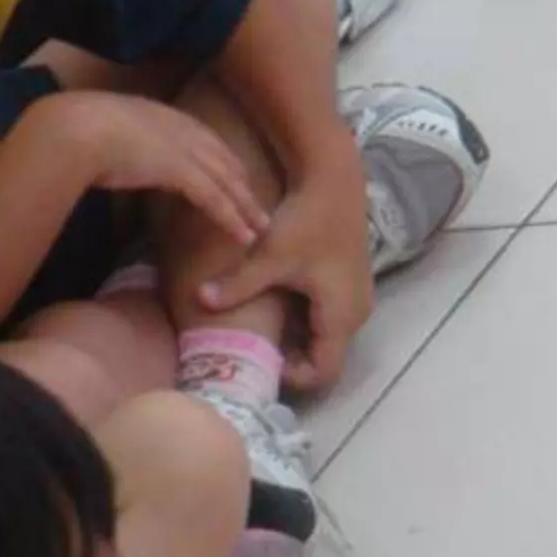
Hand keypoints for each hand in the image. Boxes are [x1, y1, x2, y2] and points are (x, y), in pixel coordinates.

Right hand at [48, 91, 271, 247]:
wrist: (74, 128)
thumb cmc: (73, 130)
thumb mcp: (100, 128)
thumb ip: (113, 139)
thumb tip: (104, 153)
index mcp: (162, 114)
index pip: (204, 139)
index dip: (220, 159)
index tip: (232, 176)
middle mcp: (180, 128)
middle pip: (223, 159)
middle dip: (242, 183)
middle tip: (257, 203)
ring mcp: (184, 148)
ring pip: (227, 181)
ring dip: (245, 206)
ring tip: (259, 227)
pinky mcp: (181, 171)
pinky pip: (216, 199)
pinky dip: (232, 218)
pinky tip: (243, 235)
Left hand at [196, 131, 370, 392]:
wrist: (334, 179)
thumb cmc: (306, 220)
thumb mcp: (269, 255)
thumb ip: (236, 284)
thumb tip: (199, 300)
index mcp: (341, 315)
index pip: (323, 372)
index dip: (292, 377)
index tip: (259, 360)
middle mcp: (356, 314)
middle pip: (325, 358)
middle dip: (291, 359)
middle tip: (252, 348)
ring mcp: (356, 298)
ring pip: (327, 338)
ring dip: (298, 339)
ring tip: (261, 327)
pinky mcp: (351, 282)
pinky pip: (329, 318)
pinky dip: (306, 321)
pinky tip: (279, 302)